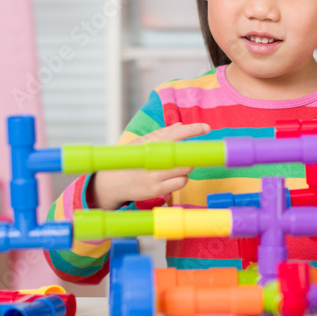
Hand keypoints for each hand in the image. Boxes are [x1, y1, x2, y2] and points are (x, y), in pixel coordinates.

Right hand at [88, 122, 209, 209]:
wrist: (110, 183)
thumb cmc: (129, 161)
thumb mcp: (141, 143)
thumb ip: (162, 134)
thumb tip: (180, 125)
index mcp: (150, 145)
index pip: (175, 134)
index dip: (192, 130)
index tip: (206, 128)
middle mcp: (153, 161)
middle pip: (185, 156)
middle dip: (189, 155)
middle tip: (186, 155)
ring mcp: (155, 177)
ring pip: (185, 171)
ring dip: (186, 168)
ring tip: (174, 167)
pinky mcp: (156, 190)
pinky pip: (180, 184)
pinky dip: (181, 180)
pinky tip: (172, 178)